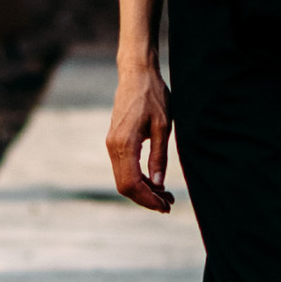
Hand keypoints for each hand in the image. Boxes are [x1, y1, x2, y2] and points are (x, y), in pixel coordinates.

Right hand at [108, 62, 175, 212]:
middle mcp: (113, 147)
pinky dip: (138, 179)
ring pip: (124, 179)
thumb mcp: (162, 126)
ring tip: (165, 195)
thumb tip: (159, 184)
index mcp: (124, 144)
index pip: (132, 184)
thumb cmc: (152, 96)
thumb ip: (159, 156)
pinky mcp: (115, 141)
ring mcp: (112, 144)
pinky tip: (155, 181)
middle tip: (168, 205)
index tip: (165, 206)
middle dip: (146, 199)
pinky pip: (124, 168)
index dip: (148, 199)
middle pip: (125, 186)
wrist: (136, 74)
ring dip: (143, 190)